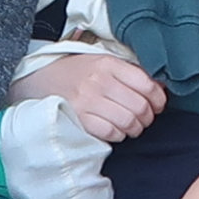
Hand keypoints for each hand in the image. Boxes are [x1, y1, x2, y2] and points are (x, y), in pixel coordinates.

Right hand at [13, 49, 165, 145]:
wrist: (38, 81)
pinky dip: (118, 135)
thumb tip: (160, 88)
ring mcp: (87, 101)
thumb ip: (129, 72)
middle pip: (140, 106)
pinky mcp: (79, 119)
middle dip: (148, 117)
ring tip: (130, 126)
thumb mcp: (101, 62)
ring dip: (134, 128)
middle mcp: (99, 81)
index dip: (159, 99)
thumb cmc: (75, 73)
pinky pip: (110, 133)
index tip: (158, 104)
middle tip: (144, 118)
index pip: (147, 84)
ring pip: (128, 122)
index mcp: (108, 63)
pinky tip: (115, 130)